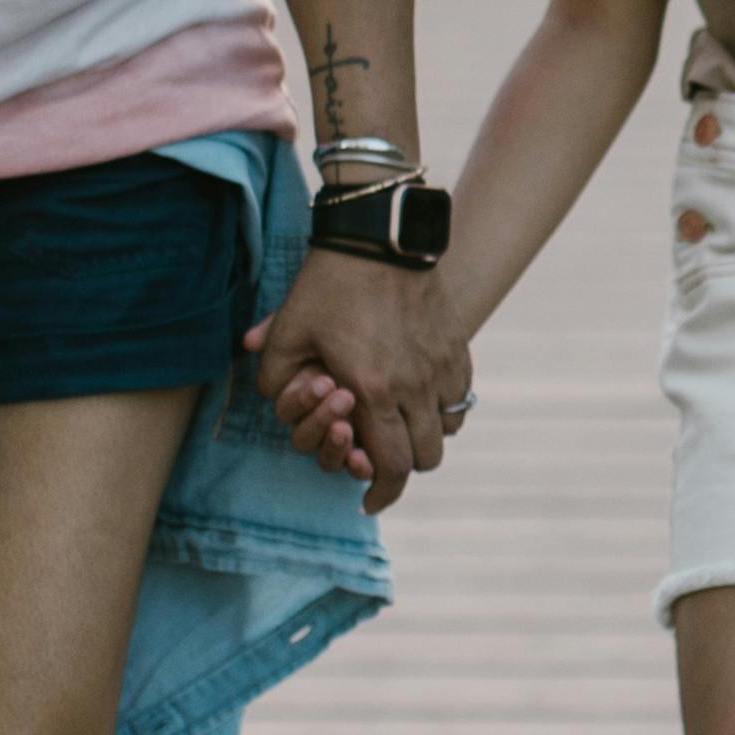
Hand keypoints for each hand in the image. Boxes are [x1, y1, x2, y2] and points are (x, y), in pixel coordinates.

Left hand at [251, 261, 463, 509]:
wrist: (380, 235)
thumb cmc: (329, 283)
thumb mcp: (287, 330)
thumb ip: (274, 377)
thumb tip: (280, 400)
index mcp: (372, 390)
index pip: (391, 467)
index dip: (381, 493)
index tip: (369, 500)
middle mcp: (415, 386)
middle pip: (425, 458)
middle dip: (402, 470)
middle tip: (382, 463)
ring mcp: (441, 366)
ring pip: (447, 429)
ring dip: (426, 438)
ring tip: (402, 427)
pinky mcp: (458, 346)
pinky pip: (460, 396)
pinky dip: (444, 407)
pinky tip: (422, 396)